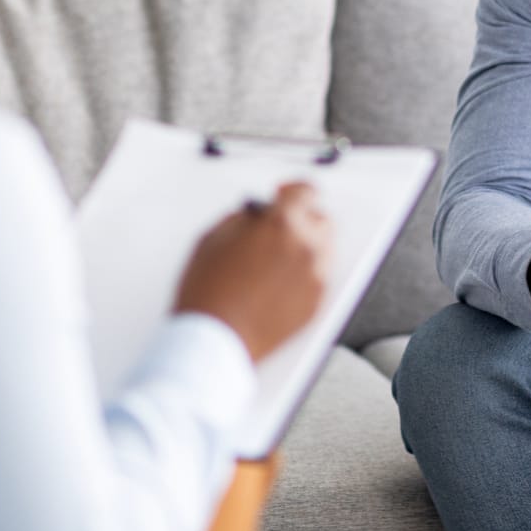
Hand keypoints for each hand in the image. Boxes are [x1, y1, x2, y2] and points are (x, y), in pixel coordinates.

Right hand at [175, 182, 331, 360]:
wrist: (214, 341)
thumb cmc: (207, 293)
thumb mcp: (213, 237)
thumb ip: (242, 218)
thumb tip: (257, 214)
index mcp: (282, 223)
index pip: (305, 190)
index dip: (292, 189)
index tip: (282, 194)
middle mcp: (306, 247)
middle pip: (320, 219)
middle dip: (302, 218)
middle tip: (279, 227)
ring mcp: (315, 277)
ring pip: (323, 248)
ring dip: (306, 244)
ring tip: (277, 256)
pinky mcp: (316, 304)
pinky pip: (319, 277)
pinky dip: (305, 272)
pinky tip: (279, 280)